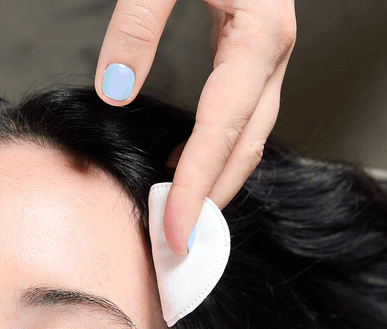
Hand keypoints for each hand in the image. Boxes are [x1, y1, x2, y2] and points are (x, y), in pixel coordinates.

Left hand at [95, 0, 295, 253]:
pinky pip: (241, 108)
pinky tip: (182, 163)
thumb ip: (137, 23)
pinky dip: (215, 147)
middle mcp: (273, 44)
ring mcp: (268, 45)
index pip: (222, 127)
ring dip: (217, 178)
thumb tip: (114, 89)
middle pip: (246, 141)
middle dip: (212, 199)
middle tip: (176, 247)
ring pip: (250, 130)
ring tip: (178, 217)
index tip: (174, 231)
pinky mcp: (252, 41)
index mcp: (260, 31)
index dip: (196, 186)